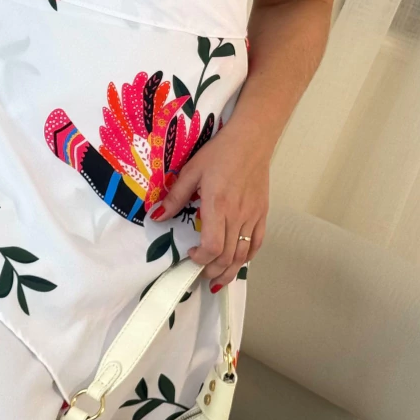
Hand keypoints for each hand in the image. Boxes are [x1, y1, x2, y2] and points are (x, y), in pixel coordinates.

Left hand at [152, 127, 269, 283]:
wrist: (251, 140)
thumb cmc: (219, 153)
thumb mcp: (191, 171)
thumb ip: (175, 197)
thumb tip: (157, 217)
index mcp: (218, 205)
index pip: (213, 246)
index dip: (201, 259)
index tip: (190, 255)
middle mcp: (237, 215)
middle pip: (228, 256)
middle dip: (212, 271)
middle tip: (199, 275)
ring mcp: (253, 216)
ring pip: (243, 254)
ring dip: (229, 271)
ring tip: (216, 279)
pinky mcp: (262, 214)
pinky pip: (257, 243)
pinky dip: (247, 257)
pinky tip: (237, 263)